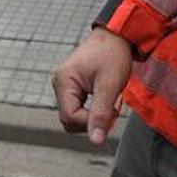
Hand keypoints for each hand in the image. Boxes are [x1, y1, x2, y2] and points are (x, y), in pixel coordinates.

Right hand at [52, 28, 132, 144]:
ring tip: (110, 98)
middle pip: (70, 120)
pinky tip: (106, 96)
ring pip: (75, 115)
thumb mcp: (110, 85)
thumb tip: (96, 141)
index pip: (70, 118)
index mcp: (64, 81)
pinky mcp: (72, 87)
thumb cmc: (112, 54)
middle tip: (112, 104)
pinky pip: (79, 107)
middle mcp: (59, 84)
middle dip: (93, 119)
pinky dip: (94, 107)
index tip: (111, 111)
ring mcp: (64, 85)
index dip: (91, 122)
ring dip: (95, 113)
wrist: (116, 35)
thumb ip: (101, 114)